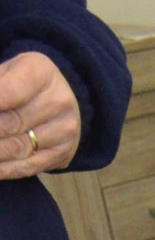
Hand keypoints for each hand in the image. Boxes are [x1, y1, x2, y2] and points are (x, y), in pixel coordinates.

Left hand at [0, 52, 81, 177]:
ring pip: (17, 148)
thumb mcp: (7, 70)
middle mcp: (58, 102)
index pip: (6, 93)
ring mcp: (63, 131)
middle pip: (10, 123)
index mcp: (40, 72)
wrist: (64, 99)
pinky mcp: (62, 154)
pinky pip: (27, 166)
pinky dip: (3, 169)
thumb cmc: (25, 82)